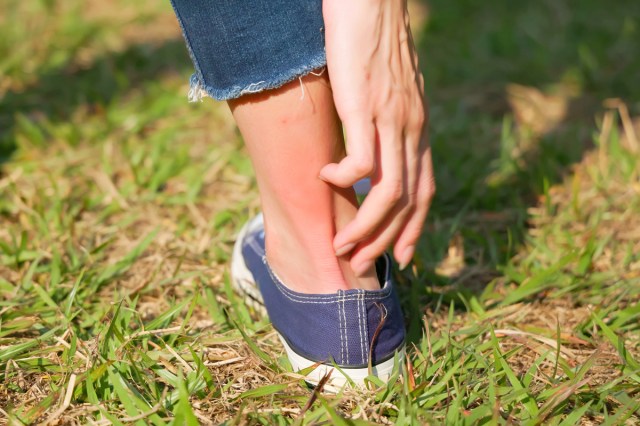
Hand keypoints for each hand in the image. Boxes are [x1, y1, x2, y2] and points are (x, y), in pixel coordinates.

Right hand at [321, 0, 434, 274]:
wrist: (370, 0)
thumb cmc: (372, 41)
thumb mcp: (387, 90)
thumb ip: (385, 122)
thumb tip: (370, 147)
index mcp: (418, 127)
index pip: (426, 190)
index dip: (415, 229)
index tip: (403, 258)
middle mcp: (411, 129)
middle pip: (408, 202)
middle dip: (386, 241)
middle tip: (360, 262)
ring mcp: (391, 119)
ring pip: (389, 193)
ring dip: (366, 227)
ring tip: (342, 243)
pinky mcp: (365, 106)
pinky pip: (363, 162)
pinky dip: (345, 180)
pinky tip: (326, 177)